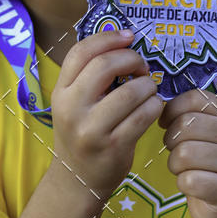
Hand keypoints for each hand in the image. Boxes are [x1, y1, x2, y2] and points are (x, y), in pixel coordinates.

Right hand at [50, 31, 162, 199]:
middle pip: (105, 65)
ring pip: (131, 91)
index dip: (108, 38)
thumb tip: (123, 42)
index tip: (129, 36)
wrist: (78, 181)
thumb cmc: (82, 134)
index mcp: (61, 92)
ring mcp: (92, 129)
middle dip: (132, 59)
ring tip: (148, 91)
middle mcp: (72, 109)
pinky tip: (153, 108)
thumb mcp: (74, 104)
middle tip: (141, 67)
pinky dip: (155, 106)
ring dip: (148, 85)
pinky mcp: (115, 146)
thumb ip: (90, 76)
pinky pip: (145, 114)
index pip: (81, 52)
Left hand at [159, 89, 216, 217]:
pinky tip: (193, 186)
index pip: (196, 98)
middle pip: (186, 124)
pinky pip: (189, 180)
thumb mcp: (203, 135)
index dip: (173, 109)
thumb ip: (188, 115)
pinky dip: (182, 184)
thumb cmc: (207, 165)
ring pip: (184, 153)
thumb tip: (159, 104)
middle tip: (177, 152)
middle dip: (171, 140)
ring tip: (185, 169)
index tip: (166, 123)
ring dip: (175, 164)